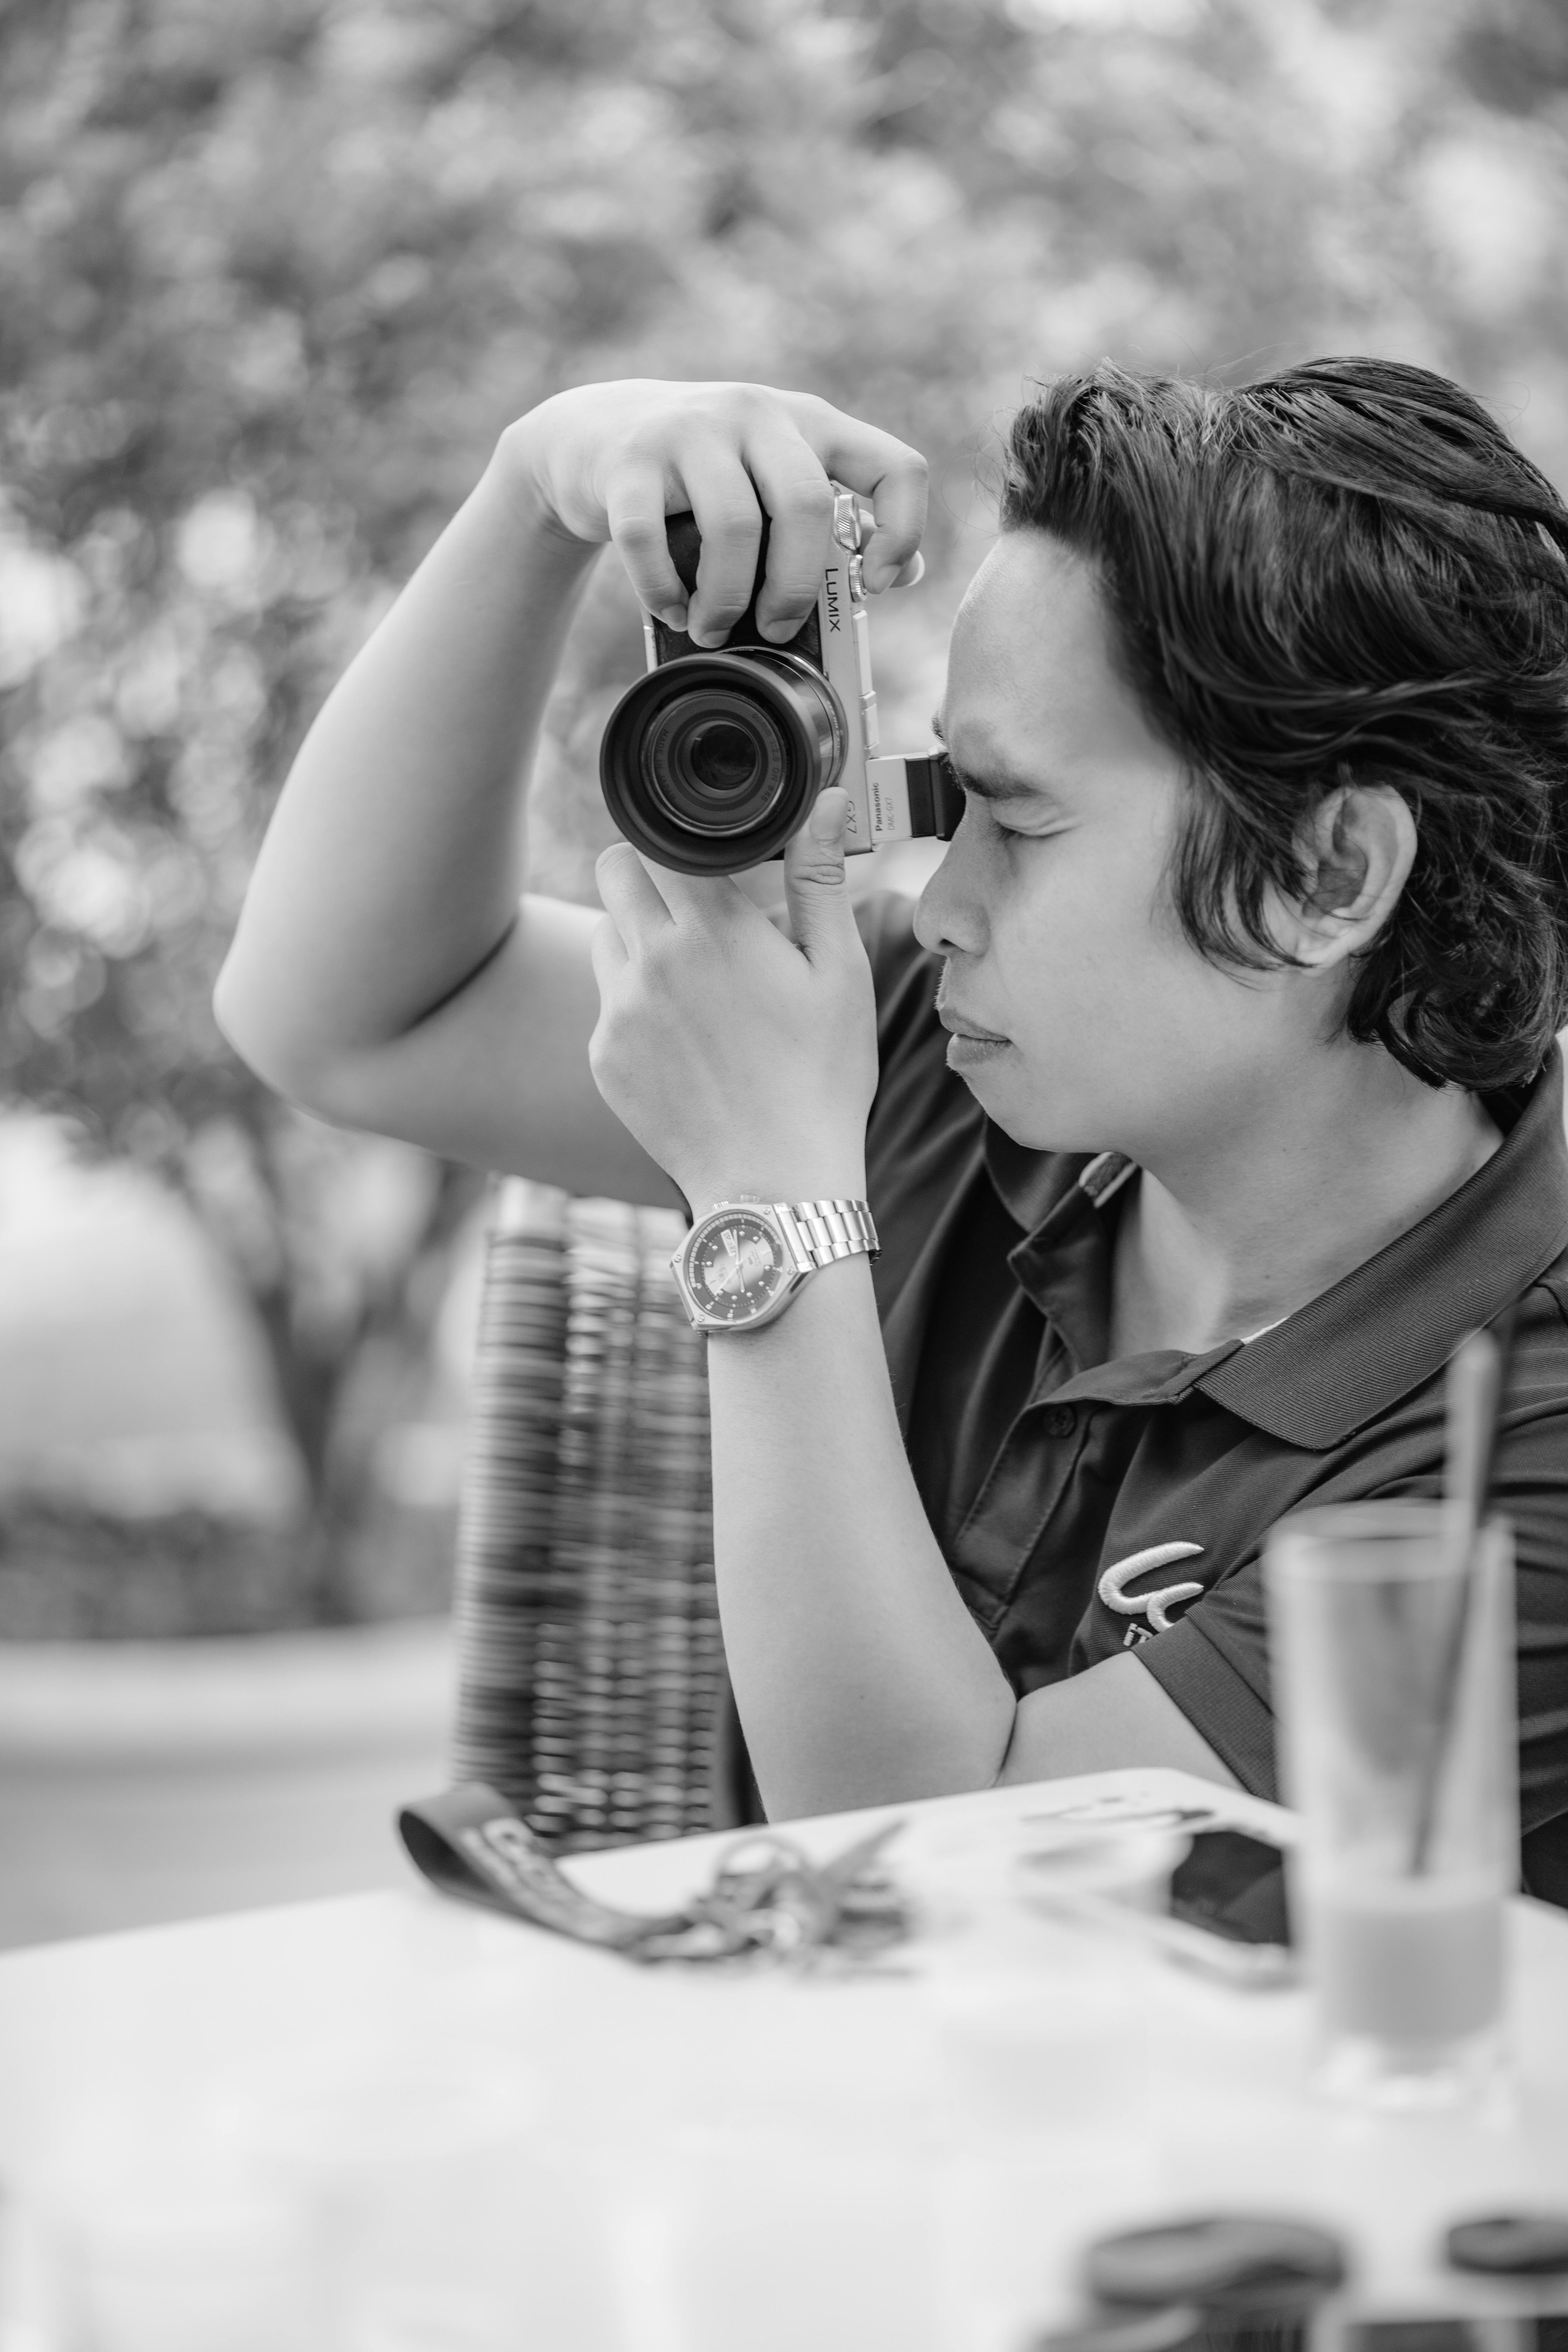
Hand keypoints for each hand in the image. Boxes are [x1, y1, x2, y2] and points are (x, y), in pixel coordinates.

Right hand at [501, 379, 926, 646]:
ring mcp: (690, 429)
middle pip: (805, 505)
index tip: (875, 584)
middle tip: (775, 631)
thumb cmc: (704, 477)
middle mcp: (757, 413)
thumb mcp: (776, 478)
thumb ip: (837, 517)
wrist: (595, 434)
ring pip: (733, 526)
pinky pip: (650, 540)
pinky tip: (670, 609)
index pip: (894, 466)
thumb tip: (905, 572)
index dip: (902, 532)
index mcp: (811, 422)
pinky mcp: (630, 460)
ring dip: (726, 600)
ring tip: (713, 629)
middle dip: (794, 588)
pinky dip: (662, 591)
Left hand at [588, 789, 876, 1213]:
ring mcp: (618, 1012)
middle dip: (651, 876)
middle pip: (615, 870)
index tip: (711, 862)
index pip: (660, 839)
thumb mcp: (839, 971)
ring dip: (639, 938)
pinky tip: (686, 1041)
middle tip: (695, 910)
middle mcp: (652, 961)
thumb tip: (830, 798)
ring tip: (694, 980)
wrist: (778, 1181)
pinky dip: (637, 1007)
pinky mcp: (604, 1058)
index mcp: (712, 929)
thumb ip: (820, 877)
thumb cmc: (822, 1075)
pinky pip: (607, 1005)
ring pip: (606, 935)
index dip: (683, 842)